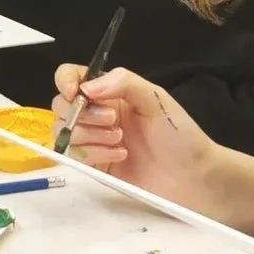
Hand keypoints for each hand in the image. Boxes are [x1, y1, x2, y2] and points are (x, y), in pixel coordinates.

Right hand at [55, 66, 222, 205]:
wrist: (192, 176)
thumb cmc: (179, 134)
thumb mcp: (156, 98)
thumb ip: (123, 83)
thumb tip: (86, 88)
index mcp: (111, 92)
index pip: (72, 77)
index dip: (66, 82)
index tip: (75, 94)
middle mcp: (98, 114)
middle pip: (61, 106)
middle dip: (82, 114)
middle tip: (112, 121)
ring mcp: (94, 140)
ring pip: (64, 133)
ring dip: (90, 135)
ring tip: (120, 141)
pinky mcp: (95, 165)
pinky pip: (75, 157)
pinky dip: (94, 154)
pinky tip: (119, 155)